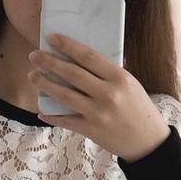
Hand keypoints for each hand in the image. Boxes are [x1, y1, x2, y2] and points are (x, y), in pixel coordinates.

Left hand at [28, 33, 170, 161]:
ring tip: (33, 76)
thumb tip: (81, 58)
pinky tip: (41, 111)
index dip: (68, 46)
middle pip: (72, 74)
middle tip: (34, 55)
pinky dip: (52, 116)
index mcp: (119, 78)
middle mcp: (108, 94)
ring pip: (64, 95)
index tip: (53, 38)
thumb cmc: (138, 108)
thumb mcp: (130, 84)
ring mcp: (98, 113)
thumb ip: (108, 74)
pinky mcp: (91, 130)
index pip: (89, 57)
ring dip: (45, 84)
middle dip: (49, 63)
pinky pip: (66, 121)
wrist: (147, 141)